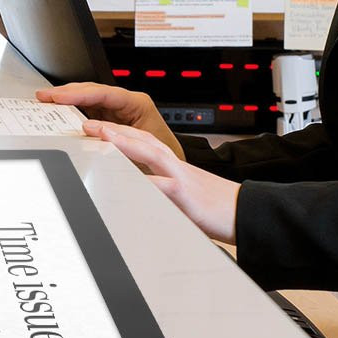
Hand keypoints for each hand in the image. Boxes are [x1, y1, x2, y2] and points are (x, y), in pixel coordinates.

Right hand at [35, 81, 184, 159]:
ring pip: (87, 98)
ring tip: (46, 101)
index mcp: (137, 104)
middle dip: (66, 93)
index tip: (59, 96)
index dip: (78, 93)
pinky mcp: (109, 118)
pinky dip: (71, 110)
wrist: (172, 169)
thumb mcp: (143, 152)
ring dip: (66, 100)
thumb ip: (119, 144)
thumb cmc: (162, 158)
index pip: (103, 93)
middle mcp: (126, 103)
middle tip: (44, 96)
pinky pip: (88, 109)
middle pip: (92, 91)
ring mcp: (116, 109)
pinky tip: (58, 112)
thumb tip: (93, 140)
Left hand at [84, 119, 238, 242]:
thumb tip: (135, 190)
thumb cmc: (215, 206)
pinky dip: (145, 182)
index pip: (143, 141)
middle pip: (143, 140)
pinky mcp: (187, 196)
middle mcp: (175, 166)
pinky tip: (127, 180)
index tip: (97, 127)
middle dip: (115, 130)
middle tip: (89, 124)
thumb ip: (159, 188)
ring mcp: (181, 178)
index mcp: (173, 165)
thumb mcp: (182, 193)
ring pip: (151, 154)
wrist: (248, 213)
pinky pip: (163, 186)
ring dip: (126, 143)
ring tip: (103, 136)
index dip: (120, 132)